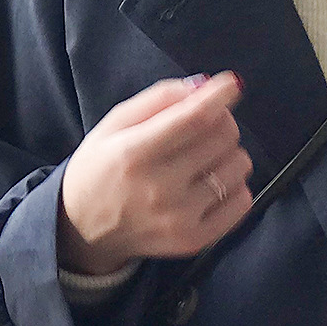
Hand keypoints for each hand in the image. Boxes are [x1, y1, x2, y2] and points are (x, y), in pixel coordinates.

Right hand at [57, 71, 254, 273]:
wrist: (84, 229)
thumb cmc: (100, 169)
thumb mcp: (115, 124)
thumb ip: (159, 99)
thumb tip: (204, 86)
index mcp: (135, 154)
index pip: (194, 118)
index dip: (219, 96)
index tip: (231, 85)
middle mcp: (159, 188)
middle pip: (222, 138)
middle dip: (221, 122)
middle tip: (206, 126)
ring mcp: (180, 218)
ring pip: (237, 167)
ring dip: (229, 153)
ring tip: (207, 157)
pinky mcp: (195, 240)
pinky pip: (241, 203)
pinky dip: (236, 185)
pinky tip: (215, 182)